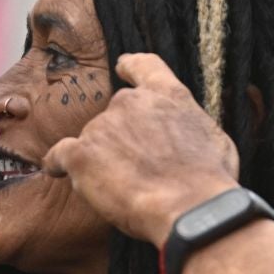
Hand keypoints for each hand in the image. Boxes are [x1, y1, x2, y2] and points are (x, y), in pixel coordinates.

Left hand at [44, 54, 240, 247]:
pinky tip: (58, 172)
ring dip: (100, 160)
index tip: (122, 66)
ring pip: (93, 141)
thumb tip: (186, 138)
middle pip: (115, 115)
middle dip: (121, 139)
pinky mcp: (81, 154)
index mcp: (168, 96)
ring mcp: (103, 126)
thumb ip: (191, 128)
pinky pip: (59, 156)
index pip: (144, 66)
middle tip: (136, 171)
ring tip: (122, 190)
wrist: (190, 208)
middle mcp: (131, 103)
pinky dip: (57, 164)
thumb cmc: (209, 181)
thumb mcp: (216, 141)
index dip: (131, 67)